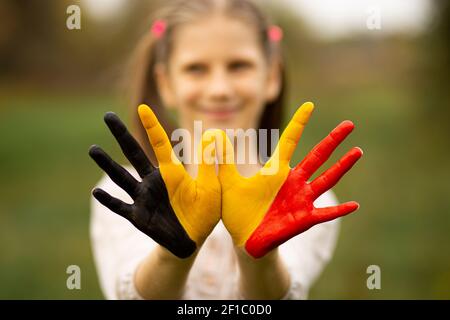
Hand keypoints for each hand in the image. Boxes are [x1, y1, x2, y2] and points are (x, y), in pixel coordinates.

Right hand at [89, 104, 220, 257]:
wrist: (193, 240)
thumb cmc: (204, 212)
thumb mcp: (211, 187)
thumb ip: (209, 164)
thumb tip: (213, 134)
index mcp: (171, 172)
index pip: (159, 143)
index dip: (152, 125)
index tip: (143, 107)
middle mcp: (153, 180)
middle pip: (133, 153)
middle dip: (121, 135)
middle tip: (107, 116)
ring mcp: (143, 197)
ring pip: (121, 177)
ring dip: (107, 163)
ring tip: (93, 148)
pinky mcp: (137, 215)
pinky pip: (120, 206)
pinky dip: (108, 200)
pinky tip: (95, 191)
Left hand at [218, 102, 362, 257]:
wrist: (243, 240)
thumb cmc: (237, 211)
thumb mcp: (229, 183)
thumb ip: (223, 160)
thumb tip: (213, 135)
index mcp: (276, 171)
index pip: (290, 141)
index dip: (299, 123)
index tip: (310, 105)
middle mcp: (293, 182)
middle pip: (317, 156)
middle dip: (333, 140)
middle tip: (349, 124)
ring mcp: (301, 199)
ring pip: (326, 179)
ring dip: (342, 166)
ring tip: (358, 151)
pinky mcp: (303, 219)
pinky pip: (325, 214)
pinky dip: (339, 210)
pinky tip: (356, 205)